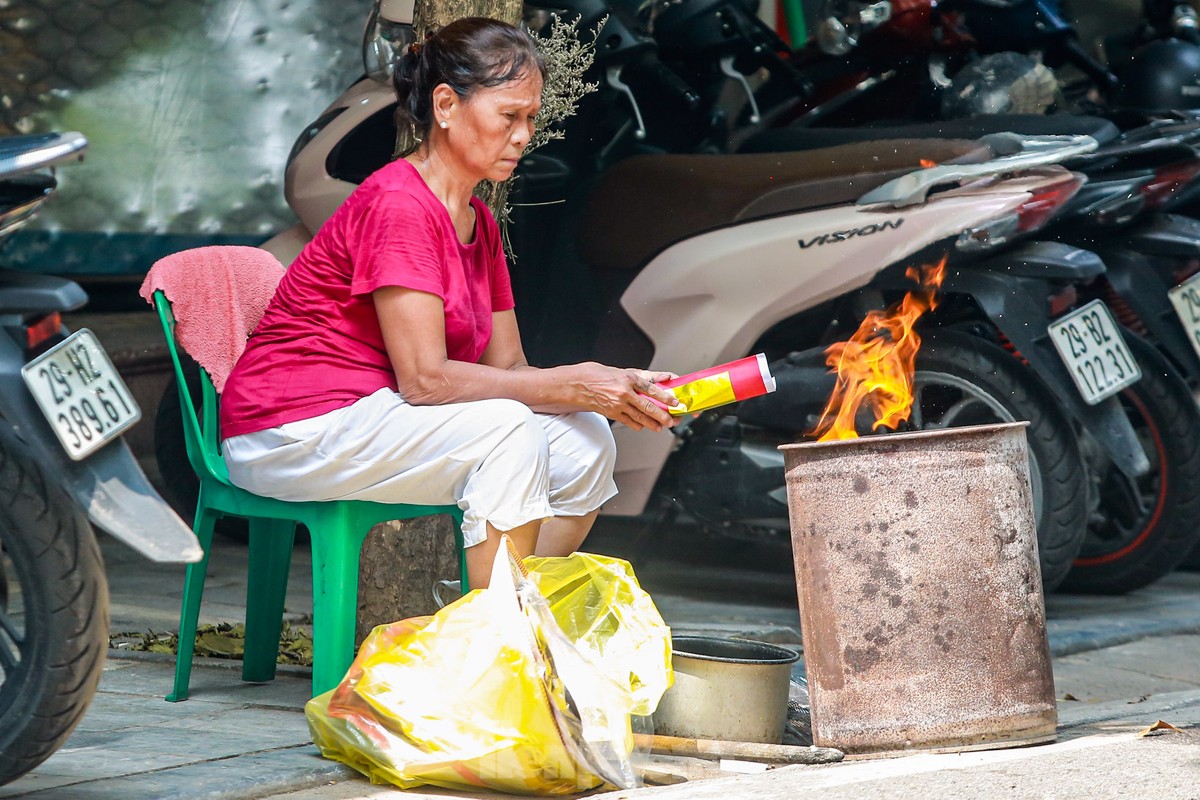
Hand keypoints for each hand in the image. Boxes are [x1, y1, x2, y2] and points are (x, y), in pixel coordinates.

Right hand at [566, 363, 681, 431]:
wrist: (578, 385)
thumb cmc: (598, 375)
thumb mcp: (622, 371)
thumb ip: (643, 377)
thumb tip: (661, 378)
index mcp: (628, 379)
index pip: (652, 389)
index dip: (665, 397)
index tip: (674, 402)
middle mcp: (624, 392)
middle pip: (648, 407)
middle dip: (662, 416)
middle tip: (671, 421)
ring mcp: (617, 404)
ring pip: (639, 417)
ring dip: (651, 423)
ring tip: (660, 427)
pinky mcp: (612, 413)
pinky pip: (628, 421)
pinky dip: (637, 424)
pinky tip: (643, 426)